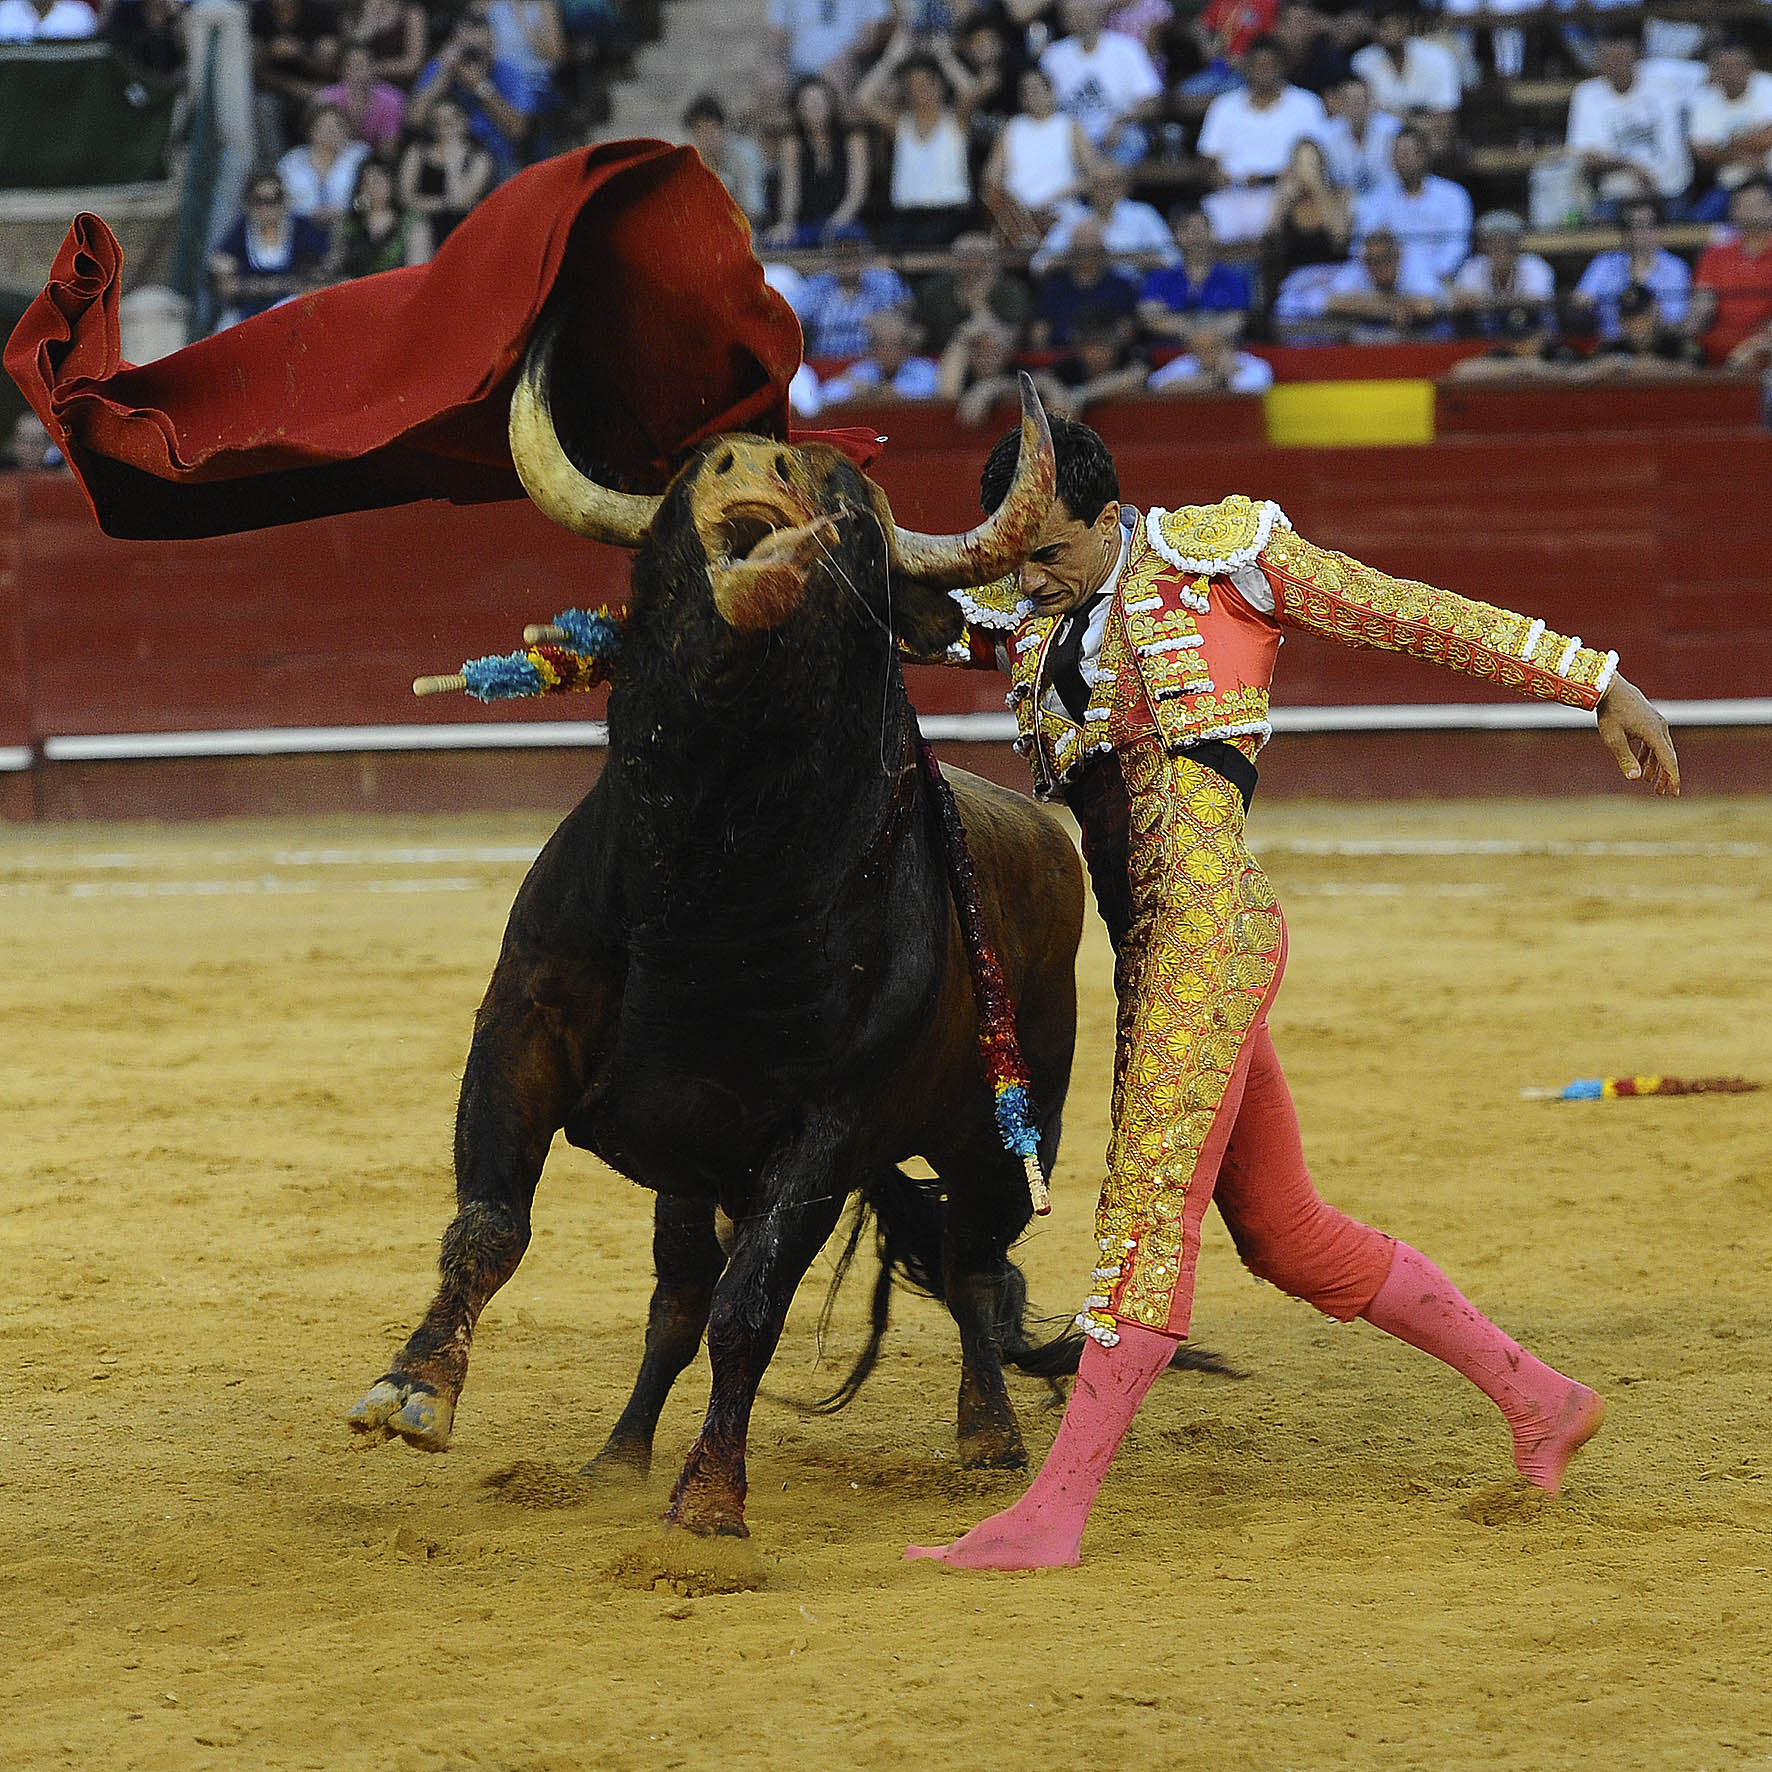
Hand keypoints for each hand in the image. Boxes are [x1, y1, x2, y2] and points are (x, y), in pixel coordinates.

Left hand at [1597, 674, 1679, 794]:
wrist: (1609, 688)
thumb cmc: (1609, 713)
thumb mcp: (1613, 738)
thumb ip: (1625, 758)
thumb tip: (1635, 778)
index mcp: (1654, 732)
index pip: (1668, 760)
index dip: (1672, 777)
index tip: (1674, 793)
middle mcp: (1659, 727)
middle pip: (1667, 756)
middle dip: (1664, 776)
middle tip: (1661, 793)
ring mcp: (1656, 722)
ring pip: (1660, 749)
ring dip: (1655, 766)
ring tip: (1649, 782)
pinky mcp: (1649, 719)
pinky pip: (1653, 741)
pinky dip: (1649, 754)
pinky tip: (1642, 764)